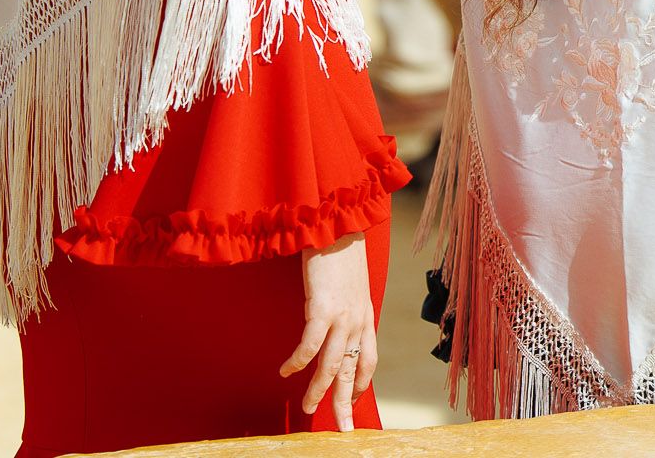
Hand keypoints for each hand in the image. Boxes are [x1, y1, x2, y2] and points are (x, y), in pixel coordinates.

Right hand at [280, 233, 375, 427]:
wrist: (338, 224)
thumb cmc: (340, 252)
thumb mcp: (350, 285)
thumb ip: (346, 306)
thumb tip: (334, 320)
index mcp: (366, 317)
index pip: (368, 360)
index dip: (360, 384)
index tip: (352, 401)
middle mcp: (358, 320)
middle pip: (353, 371)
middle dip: (346, 403)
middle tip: (344, 429)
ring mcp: (342, 315)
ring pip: (332, 363)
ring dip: (320, 389)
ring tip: (308, 408)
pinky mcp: (323, 306)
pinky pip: (310, 343)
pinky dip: (298, 361)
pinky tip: (286, 372)